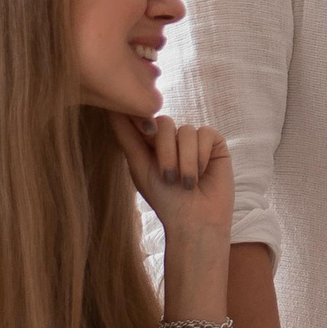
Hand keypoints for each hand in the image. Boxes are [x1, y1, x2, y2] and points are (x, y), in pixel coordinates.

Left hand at [109, 114, 235, 241]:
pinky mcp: (215, 143)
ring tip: (187, 183)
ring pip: (186, 130)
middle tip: (169, 178)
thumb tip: (111, 107)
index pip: (144, 117)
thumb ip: (126, 136)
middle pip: (164, 122)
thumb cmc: (164, 198)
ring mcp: (194, 139)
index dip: (143, 123)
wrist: (194, 221)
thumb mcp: (139, 166)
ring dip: (185, 161)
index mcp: (152, 142)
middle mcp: (173, 137)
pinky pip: (206, 134)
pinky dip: (202, 157)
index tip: (146, 138)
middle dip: (165, 152)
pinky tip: (202, 174)